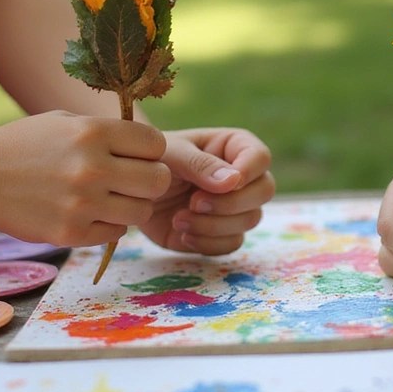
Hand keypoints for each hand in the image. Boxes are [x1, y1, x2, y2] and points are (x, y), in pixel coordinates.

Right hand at [0, 111, 170, 246]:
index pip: (155, 144)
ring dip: (134, 206)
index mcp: (93, 132)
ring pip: (142, 212)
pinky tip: (92, 214)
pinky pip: (116, 233)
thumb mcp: (66, 122)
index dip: (152, 151)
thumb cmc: (26, 144)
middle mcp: (92, 167)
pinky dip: (110, 226)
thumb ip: (108, 132)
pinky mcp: (71, 232)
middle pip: (158, 180)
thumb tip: (151, 145)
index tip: (139, 156)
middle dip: (153, 181)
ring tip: (115, 199)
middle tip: (136, 182)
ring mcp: (82, 203)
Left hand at [141, 127, 274, 254]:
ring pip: (250, 221)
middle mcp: (240, 177)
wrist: (128, 192)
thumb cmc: (151, 161)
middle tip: (194, 203)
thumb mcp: (171, 155)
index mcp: (233, 148)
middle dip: (231, 203)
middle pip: (264, 191)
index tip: (224, 184)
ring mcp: (233, 206)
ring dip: (214, 224)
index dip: (248, 172)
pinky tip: (183, 233)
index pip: (260, 157)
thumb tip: (234, 181)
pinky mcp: (220, 232)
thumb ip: (200, 165)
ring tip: (179, 218)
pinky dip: (208, 243)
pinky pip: (232, 244)